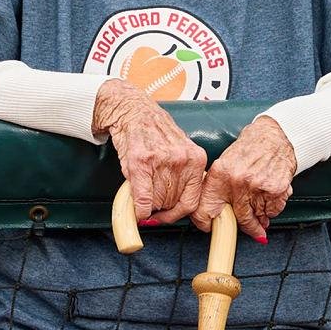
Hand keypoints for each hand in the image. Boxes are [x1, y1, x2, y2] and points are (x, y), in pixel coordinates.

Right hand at [93, 79, 206, 224]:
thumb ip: (184, 179)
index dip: (178, 214)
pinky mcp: (140, 161)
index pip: (192, 202)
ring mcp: (161, 160)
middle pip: (172, 204)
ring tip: (144, 188)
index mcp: (196, 159)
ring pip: (157, 203)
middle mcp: (181, 159)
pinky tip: (137, 207)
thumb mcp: (180, 153)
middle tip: (152, 199)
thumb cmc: (156, 134)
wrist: (134, 112)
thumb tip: (177, 210)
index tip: (168, 217)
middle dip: (160, 206)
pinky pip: (142, 198)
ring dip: (148, 203)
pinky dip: (138, 208)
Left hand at [193, 116, 297, 241]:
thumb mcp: (223, 166)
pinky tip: (271, 194)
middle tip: (253, 228)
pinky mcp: (276, 189)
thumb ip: (216, 191)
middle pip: (240, 220)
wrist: (272, 135)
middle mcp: (238, 182)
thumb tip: (211, 220)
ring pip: (258, 217)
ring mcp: (258, 186)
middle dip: (248, 226)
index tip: (215, 228)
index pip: (205, 212)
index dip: (207, 224)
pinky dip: (273, 208)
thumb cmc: (248, 151)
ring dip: (261, 216)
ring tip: (263, 200)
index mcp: (219, 175)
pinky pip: (273, 211)